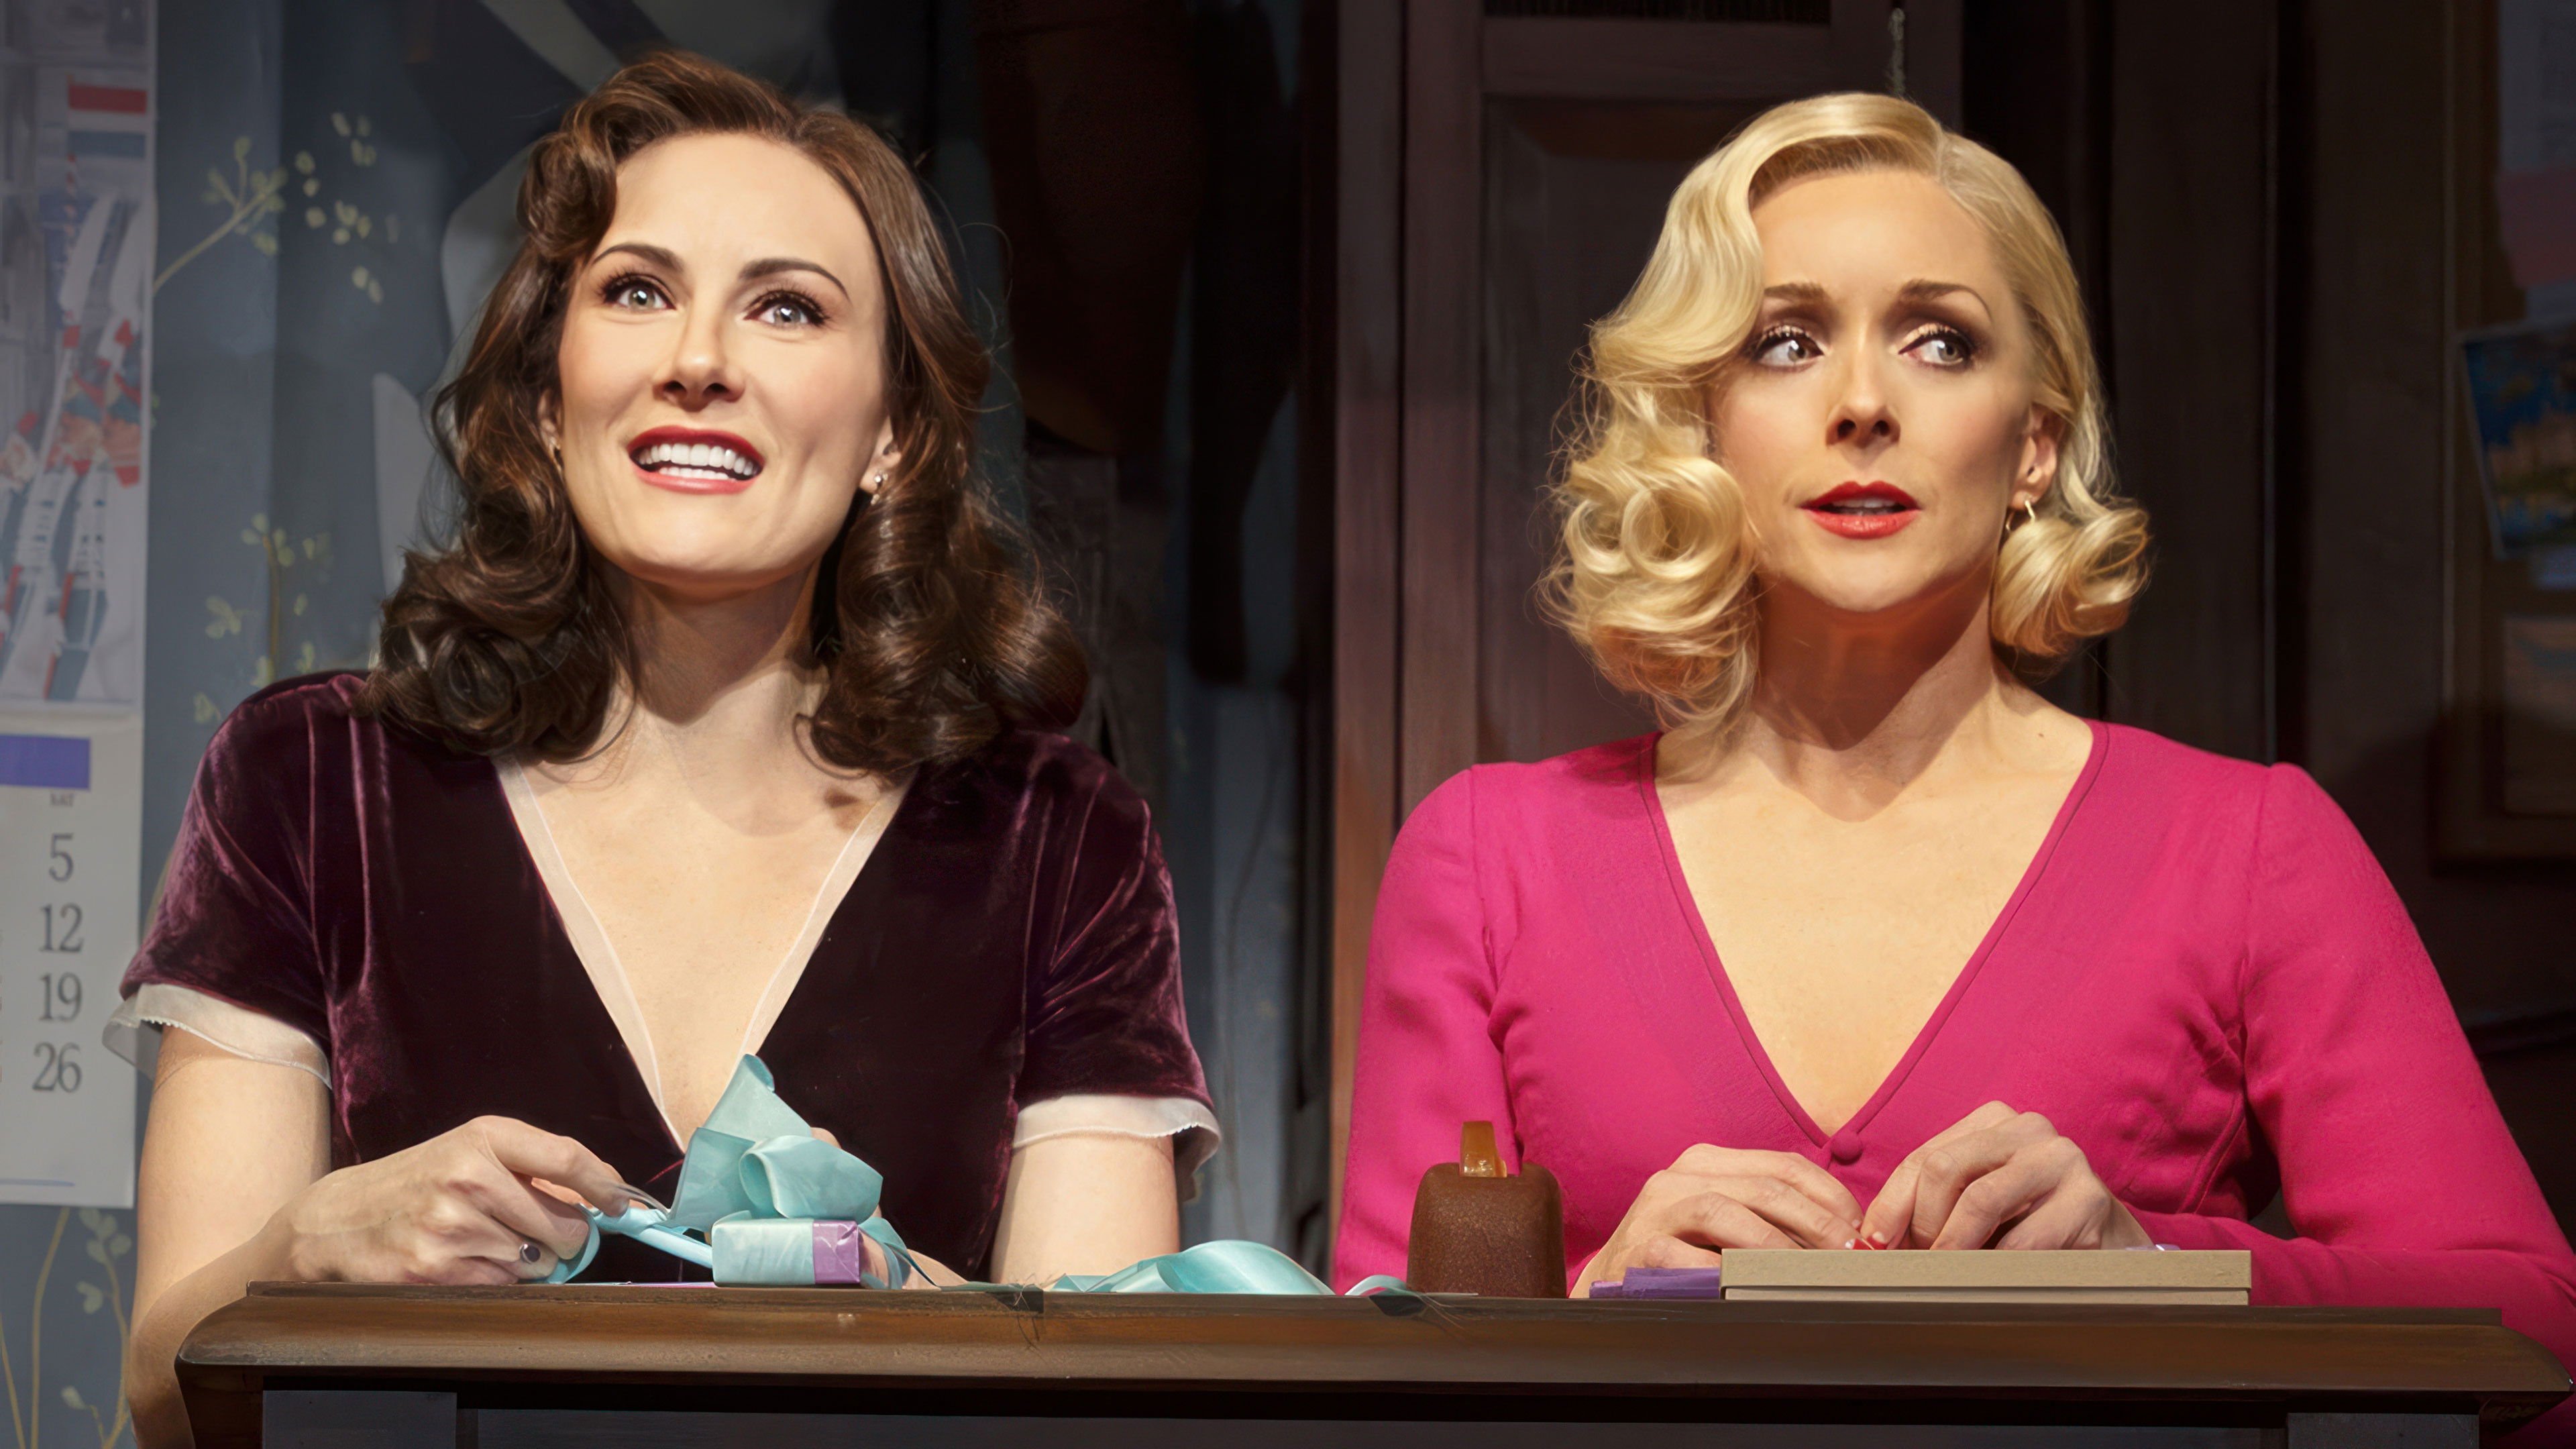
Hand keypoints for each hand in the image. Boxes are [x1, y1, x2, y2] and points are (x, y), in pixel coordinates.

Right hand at [265, 1116, 640, 1284]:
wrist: (333, 1222)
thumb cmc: (414, 1183)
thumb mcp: (467, 1152)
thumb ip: (532, 1167)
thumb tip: (602, 1201)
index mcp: (484, 1138)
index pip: (567, 1159)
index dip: (606, 1188)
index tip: (624, 1206)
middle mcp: (469, 1176)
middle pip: (564, 1225)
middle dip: (564, 1239)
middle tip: (539, 1235)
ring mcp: (451, 1226)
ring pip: (536, 1262)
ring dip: (525, 1263)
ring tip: (483, 1244)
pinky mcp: (434, 1270)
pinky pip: (501, 1287)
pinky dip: (495, 1283)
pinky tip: (463, 1264)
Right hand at [1573, 1144, 1862, 1295]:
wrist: (1610, 1285)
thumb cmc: (1679, 1254)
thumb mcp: (1721, 1220)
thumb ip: (1767, 1214)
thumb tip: (1842, 1234)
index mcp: (1707, 1162)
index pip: (1784, 1165)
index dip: (1830, 1197)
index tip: (1859, 1232)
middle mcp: (1680, 1176)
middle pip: (1765, 1188)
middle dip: (1817, 1224)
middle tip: (1848, 1258)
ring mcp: (1656, 1210)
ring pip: (1725, 1211)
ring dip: (1776, 1245)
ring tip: (1806, 1273)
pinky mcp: (1637, 1248)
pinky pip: (1684, 1255)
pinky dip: (1720, 1272)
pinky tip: (1747, 1289)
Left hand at [1860, 1102, 2150, 1250]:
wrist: (2109, 1242)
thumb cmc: (2030, 1223)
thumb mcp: (1978, 1201)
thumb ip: (1934, 1205)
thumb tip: (1872, 1240)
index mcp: (1992, 1121)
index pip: (1923, 1158)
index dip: (1891, 1205)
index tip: (1874, 1244)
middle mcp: (2027, 1129)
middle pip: (1944, 1170)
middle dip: (1924, 1226)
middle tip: (1922, 1265)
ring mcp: (2062, 1159)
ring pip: (1981, 1200)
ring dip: (1955, 1247)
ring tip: (1949, 1276)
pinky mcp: (2090, 1199)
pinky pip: (2026, 1240)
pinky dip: (1998, 1267)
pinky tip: (1992, 1282)